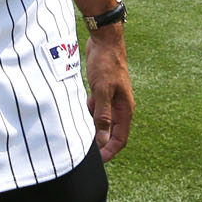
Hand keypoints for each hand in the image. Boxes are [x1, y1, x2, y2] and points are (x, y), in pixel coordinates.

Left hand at [86, 23, 133, 161]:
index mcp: (125, 109)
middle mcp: (120, 107)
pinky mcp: (102, 91)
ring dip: (93, 128)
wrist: (104, 41)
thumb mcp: (102, 92)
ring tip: (78, 135)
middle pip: (111, 132)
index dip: (110, 151)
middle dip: (100, 142)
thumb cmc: (106, 64)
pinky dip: (88, 114)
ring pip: (102, 121)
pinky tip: (77, 114)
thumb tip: (102, 141)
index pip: (121, 139)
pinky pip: (96, 109)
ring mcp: (111, 99)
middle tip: (84, 151)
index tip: (97, 161)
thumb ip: (102, 116)